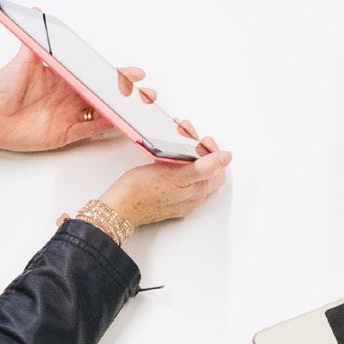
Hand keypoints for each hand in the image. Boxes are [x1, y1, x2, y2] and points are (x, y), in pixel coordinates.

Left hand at [0, 53, 155, 154]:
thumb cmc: (1, 89)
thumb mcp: (19, 62)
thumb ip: (32, 42)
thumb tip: (35, 15)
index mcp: (64, 76)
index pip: (95, 73)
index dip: (115, 74)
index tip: (133, 73)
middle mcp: (70, 94)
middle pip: (105, 93)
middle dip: (127, 94)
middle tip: (145, 94)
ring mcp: (70, 113)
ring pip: (103, 112)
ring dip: (122, 111)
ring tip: (140, 112)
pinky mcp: (65, 132)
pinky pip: (91, 130)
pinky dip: (106, 129)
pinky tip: (122, 126)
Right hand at [99, 130, 231, 228]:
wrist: (118, 208)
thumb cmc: (139, 193)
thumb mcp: (175, 175)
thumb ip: (203, 167)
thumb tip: (225, 158)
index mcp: (196, 192)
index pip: (217, 169)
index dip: (212, 151)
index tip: (201, 139)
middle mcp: (191, 197)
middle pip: (206, 169)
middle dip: (200, 148)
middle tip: (188, 136)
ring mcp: (179, 198)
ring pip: (193, 172)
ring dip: (188, 153)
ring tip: (176, 141)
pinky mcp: (167, 196)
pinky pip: (180, 177)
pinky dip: (178, 162)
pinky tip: (169, 155)